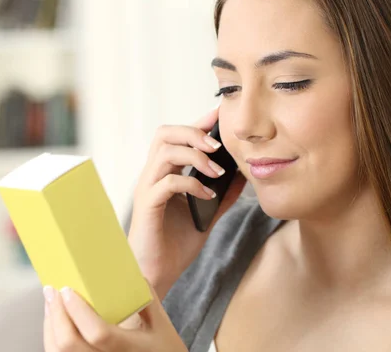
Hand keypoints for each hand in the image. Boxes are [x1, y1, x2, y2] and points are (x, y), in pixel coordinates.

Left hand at [43, 281, 186, 351]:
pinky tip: (56, 324)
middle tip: (52, 291)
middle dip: (56, 314)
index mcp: (130, 349)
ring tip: (51, 304)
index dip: (78, 311)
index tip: (68, 290)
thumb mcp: (162, 325)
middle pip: (69, 344)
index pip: (98, 332)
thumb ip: (147, 299)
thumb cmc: (165, 349)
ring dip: (50, 326)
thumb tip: (129, 272)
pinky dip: (53, 339)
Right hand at [128, 106, 246, 298]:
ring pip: (164, 152)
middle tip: (218, 145)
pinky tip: (207, 196)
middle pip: (164, 134)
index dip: (197, 123)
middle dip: (193, 132)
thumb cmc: (175, 245)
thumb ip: (221, 195)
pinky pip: (168, 183)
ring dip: (194, 156)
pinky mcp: (147, 206)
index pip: (177, 137)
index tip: (219, 115)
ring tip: (217, 170)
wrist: (157, 275)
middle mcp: (152, 176)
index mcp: (164, 174)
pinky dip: (191, 184)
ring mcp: (147, 189)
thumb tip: (243, 176)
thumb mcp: (206, 216)